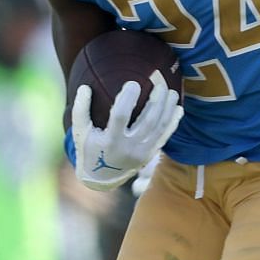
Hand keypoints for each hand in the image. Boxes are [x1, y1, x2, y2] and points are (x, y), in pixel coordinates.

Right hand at [72, 73, 182, 190]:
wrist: (102, 177)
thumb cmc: (89, 148)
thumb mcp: (80, 132)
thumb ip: (80, 110)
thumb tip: (85, 87)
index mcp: (110, 141)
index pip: (120, 116)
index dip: (127, 99)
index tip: (133, 83)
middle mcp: (129, 148)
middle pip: (147, 121)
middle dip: (156, 102)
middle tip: (160, 84)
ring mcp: (142, 153)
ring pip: (159, 128)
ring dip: (167, 109)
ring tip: (171, 91)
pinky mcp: (150, 154)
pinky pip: (164, 136)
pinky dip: (173, 122)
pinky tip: (178, 108)